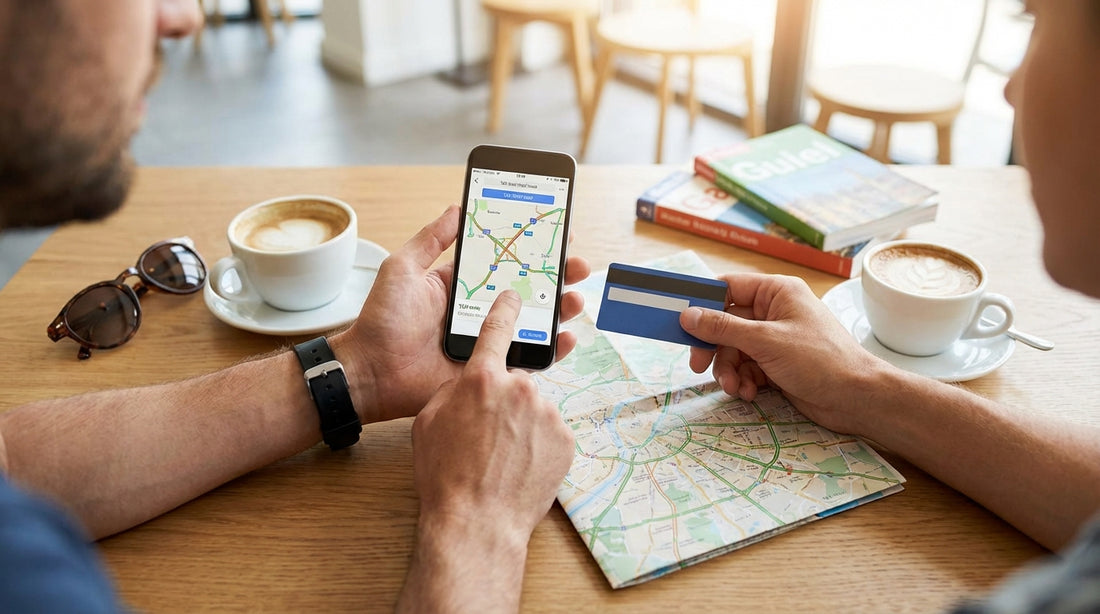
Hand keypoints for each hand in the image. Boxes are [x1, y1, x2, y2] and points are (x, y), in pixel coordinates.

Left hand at [335, 205, 589, 421]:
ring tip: (575, 297)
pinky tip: (568, 336)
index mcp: (464, 285)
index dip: (534, 249)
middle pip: (530, 290)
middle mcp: (481, 311)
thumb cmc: (382, 321)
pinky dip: (553, 350)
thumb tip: (458, 207)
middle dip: (558, 276)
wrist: (371, 373)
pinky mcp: (491, 369)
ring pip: (536, 323)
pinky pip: (529, 359)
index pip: (507, 261)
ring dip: (561, 309)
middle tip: (577, 264)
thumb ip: (432, 239)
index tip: (559, 233)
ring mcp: (489, 341)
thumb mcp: (403, 268)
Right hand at [412, 289, 574, 544]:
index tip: (516, 297)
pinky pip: (551, 434)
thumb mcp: (429, 420)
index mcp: (482, 378)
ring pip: (534, 410)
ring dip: (522, 427)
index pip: (498, 329)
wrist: (477, 521)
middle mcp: (520, 388)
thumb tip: (469, 383)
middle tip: (487, 436)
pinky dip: (539, 446)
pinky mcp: (566, 439)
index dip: (506, 309)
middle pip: (515, 383)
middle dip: (503, 403)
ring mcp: (548, 414)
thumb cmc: (445, 474)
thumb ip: (453, 390)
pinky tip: (520, 467)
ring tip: (502, 459)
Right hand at [679, 273, 891, 433]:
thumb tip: (687, 314)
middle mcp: (774, 311)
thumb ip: (723, 328)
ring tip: (735, 388)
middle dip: (714, 349)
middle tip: (698, 367)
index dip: (702, 304)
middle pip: (725, 323)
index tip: (681, 323)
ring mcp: (775, 338)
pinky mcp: (777, 363)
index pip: (727, 288)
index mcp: (776, 292)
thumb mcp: (766, 341)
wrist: (857, 399)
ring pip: (733, 349)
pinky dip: (743, 380)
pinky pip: (746, 367)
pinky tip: (749, 393)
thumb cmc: (819, 360)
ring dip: (728, 370)